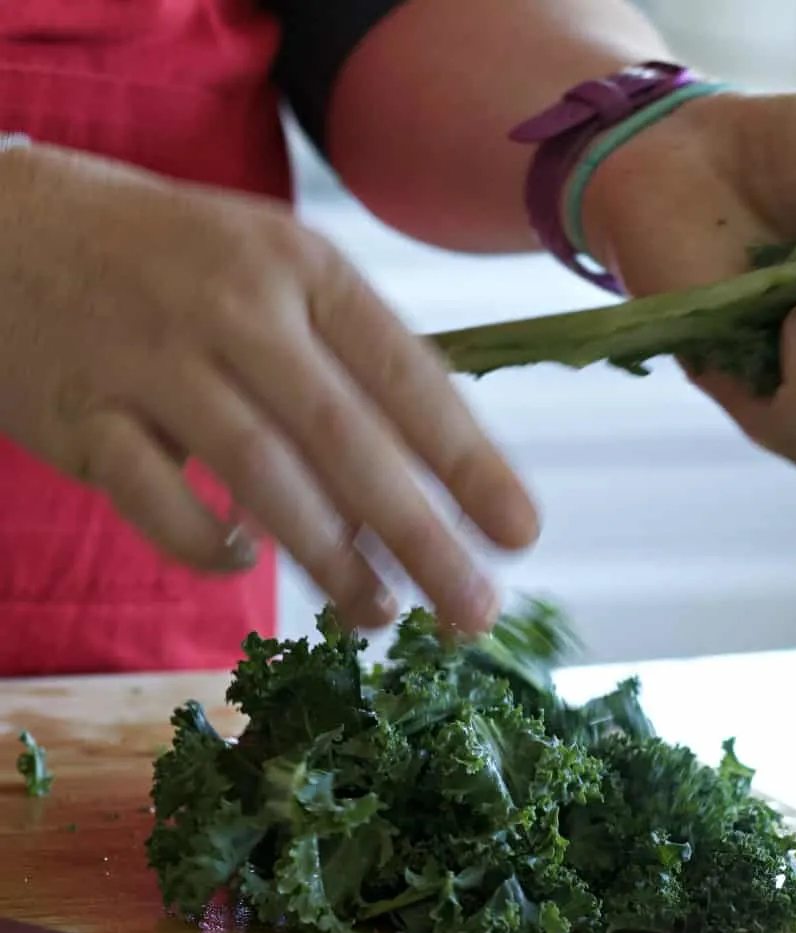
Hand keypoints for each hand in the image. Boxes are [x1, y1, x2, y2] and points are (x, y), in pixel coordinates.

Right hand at [0, 144, 538, 632]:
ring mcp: (152, 357)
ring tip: (380, 618)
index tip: (518, 534)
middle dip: (420, 536)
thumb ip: (342, 356)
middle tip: (472, 611)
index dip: (470, 462)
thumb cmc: (168, 258)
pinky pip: (155, 497)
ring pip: (262, 474)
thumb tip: (424, 472)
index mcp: (303, 266)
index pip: (408, 375)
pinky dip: (206, 544)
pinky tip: (243, 562)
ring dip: (330, 560)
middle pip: (348, 439)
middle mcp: (236, 305)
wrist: (7, 224)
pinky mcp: (81, 412)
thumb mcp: (270, 267)